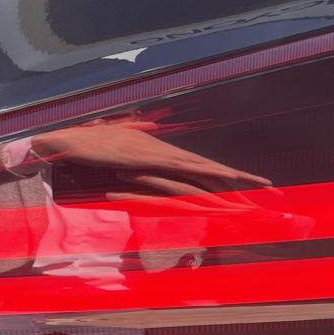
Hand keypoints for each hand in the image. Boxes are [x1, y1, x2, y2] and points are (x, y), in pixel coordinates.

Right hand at [27, 122, 269, 194]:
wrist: (61, 144)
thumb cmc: (83, 154)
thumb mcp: (113, 159)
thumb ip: (130, 158)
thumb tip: (142, 155)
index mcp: (159, 150)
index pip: (200, 166)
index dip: (228, 175)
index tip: (252, 186)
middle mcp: (162, 147)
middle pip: (210, 166)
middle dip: (243, 178)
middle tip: (272, 190)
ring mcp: (155, 151)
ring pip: (202, 166)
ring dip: (230, 177)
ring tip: (258, 188)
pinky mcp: (144, 158)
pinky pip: (179, 168)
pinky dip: (200, 174)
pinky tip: (217, 181)